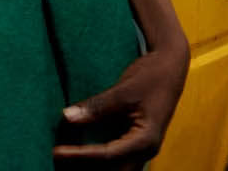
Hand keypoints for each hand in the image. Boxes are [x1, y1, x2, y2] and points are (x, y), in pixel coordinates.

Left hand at [53, 44, 188, 163]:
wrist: (170, 67)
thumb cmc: (150, 76)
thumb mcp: (123, 90)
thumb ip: (97, 106)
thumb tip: (67, 117)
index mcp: (146, 141)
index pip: (108, 156)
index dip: (80, 155)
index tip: (57, 151)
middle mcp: (145, 151)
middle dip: (85, 168)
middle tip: (58, 159)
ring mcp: (141, 149)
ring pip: (115, 168)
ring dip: (92, 166)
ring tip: (66, 161)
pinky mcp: (135, 143)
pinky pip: (116, 158)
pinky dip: (98, 158)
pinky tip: (80, 153)